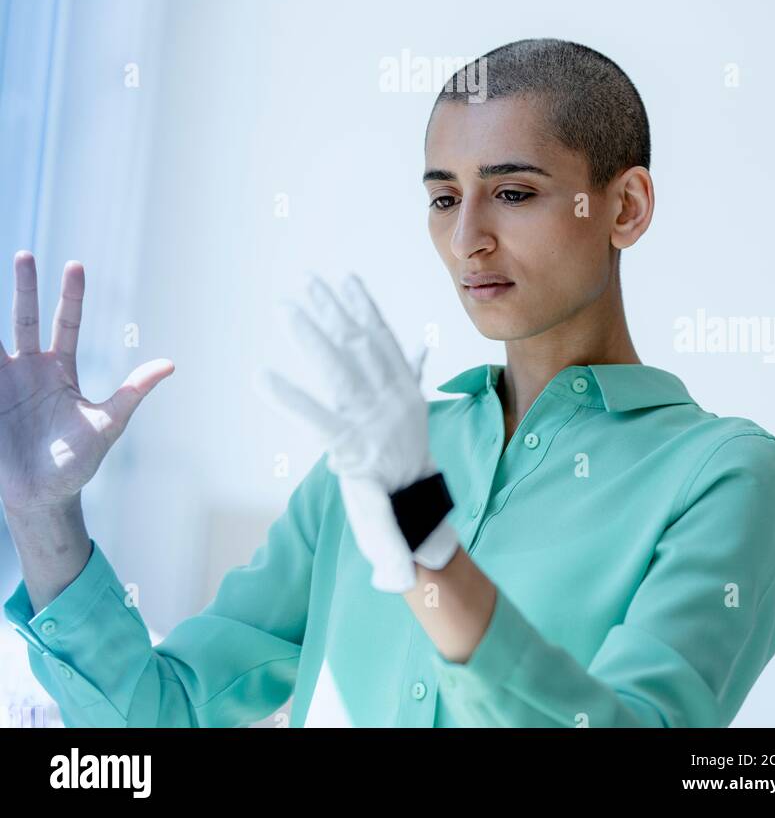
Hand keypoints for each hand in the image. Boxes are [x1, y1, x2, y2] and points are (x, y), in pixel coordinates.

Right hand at [0, 251, 174, 513]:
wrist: (43, 499)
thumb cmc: (77, 464)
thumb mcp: (107, 425)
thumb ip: (132, 393)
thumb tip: (170, 364)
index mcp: (60, 370)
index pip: (66, 323)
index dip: (71, 295)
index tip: (75, 264)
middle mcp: (30, 370)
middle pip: (25, 319)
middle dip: (24, 287)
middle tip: (24, 254)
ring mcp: (4, 384)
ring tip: (9, 270)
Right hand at [254, 272, 458, 592]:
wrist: (426, 499)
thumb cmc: (389, 516)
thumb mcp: (386, 533)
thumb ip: (390, 549)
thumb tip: (396, 581)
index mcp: (363, 450)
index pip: (325, 424)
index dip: (294, 401)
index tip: (259, 377)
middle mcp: (380, 415)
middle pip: (343, 371)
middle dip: (313, 338)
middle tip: (283, 306)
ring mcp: (392, 392)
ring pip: (363, 345)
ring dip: (336, 312)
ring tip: (309, 282)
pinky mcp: (400, 377)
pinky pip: (382, 338)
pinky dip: (366, 310)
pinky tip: (346, 284)